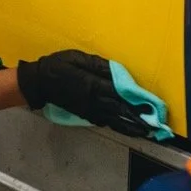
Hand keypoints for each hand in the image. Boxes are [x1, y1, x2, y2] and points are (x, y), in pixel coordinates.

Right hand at [17, 50, 152, 136]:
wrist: (39, 82)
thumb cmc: (58, 65)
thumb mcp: (77, 58)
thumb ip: (98, 66)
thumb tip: (117, 72)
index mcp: (93, 84)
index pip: (119, 95)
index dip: (134, 102)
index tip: (149, 108)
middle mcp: (93, 100)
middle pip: (118, 111)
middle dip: (136, 119)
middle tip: (152, 127)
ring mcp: (88, 109)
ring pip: (112, 119)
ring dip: (128, 126)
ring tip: (142, 132)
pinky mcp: (83, 113)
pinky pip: (102, 120)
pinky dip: (114, 124)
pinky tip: (122, 127)